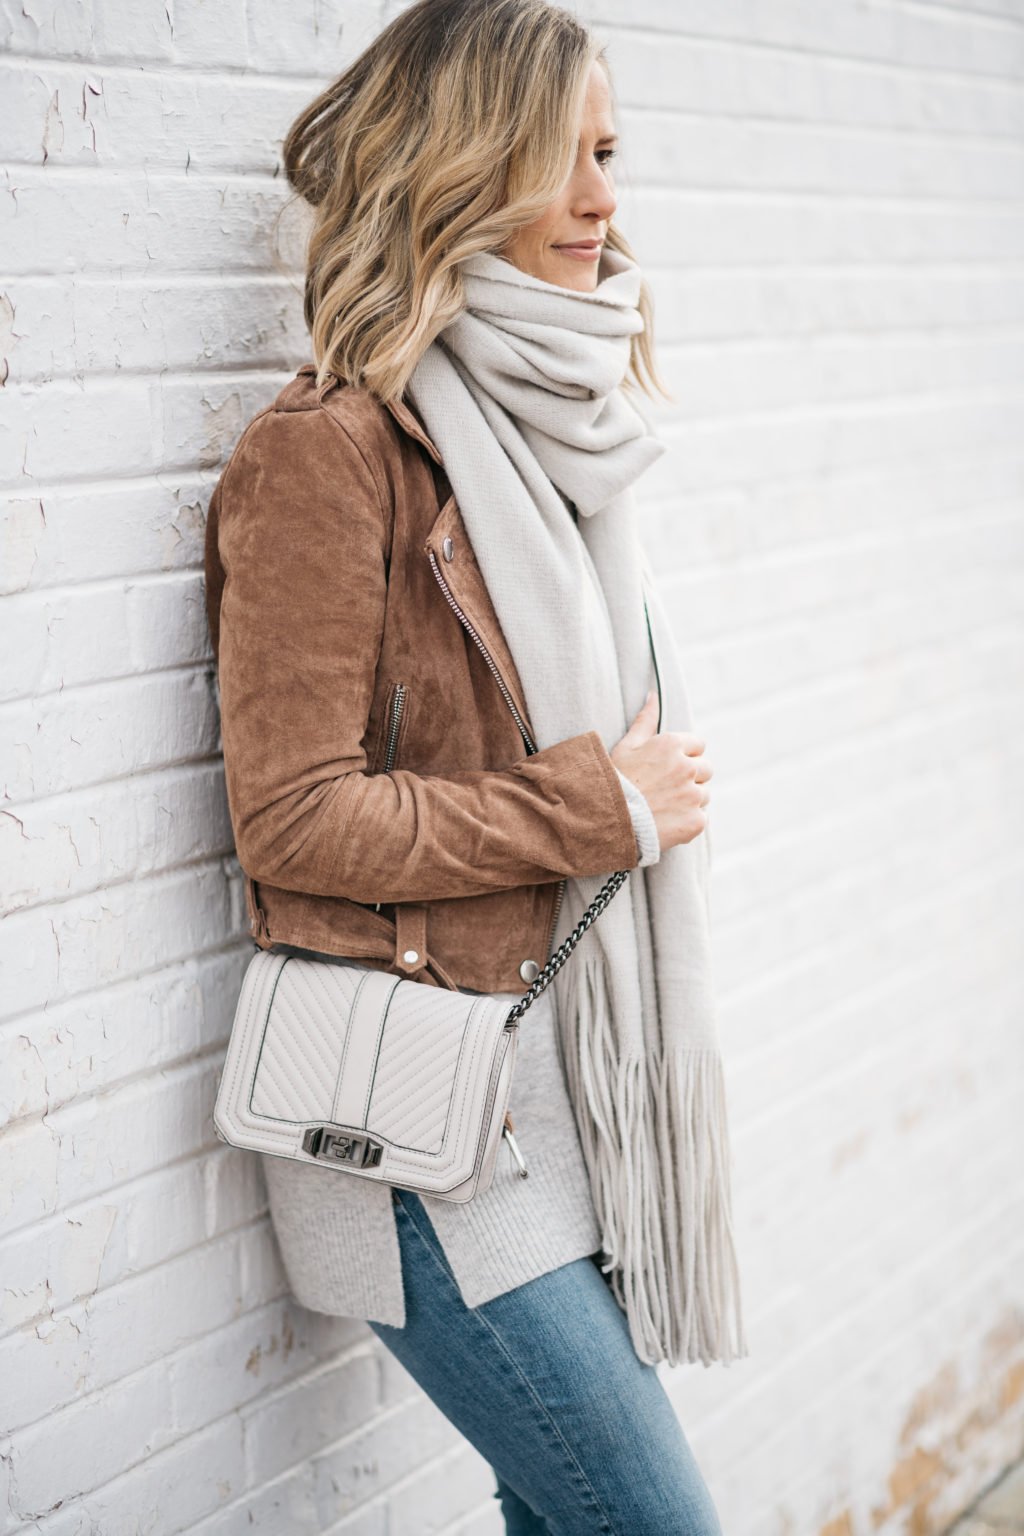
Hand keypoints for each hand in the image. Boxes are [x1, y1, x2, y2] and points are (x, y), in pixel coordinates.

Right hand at [609, 690, 711, 851]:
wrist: (607, 821)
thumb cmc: (615, 781)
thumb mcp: (626, 746)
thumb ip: (645, 720)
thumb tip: (653, 695)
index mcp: (672, 745)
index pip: (698, 745)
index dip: (685, 756)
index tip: (669, 768)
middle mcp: (687, 768)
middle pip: (706, 769)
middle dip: (691, 777)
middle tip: (666, 789)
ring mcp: (693, 796)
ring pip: (704, 795)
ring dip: (690, 800)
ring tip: (664, 807)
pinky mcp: (695, 820)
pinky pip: (701, 818)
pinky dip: (688, 821)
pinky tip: (668, 822)